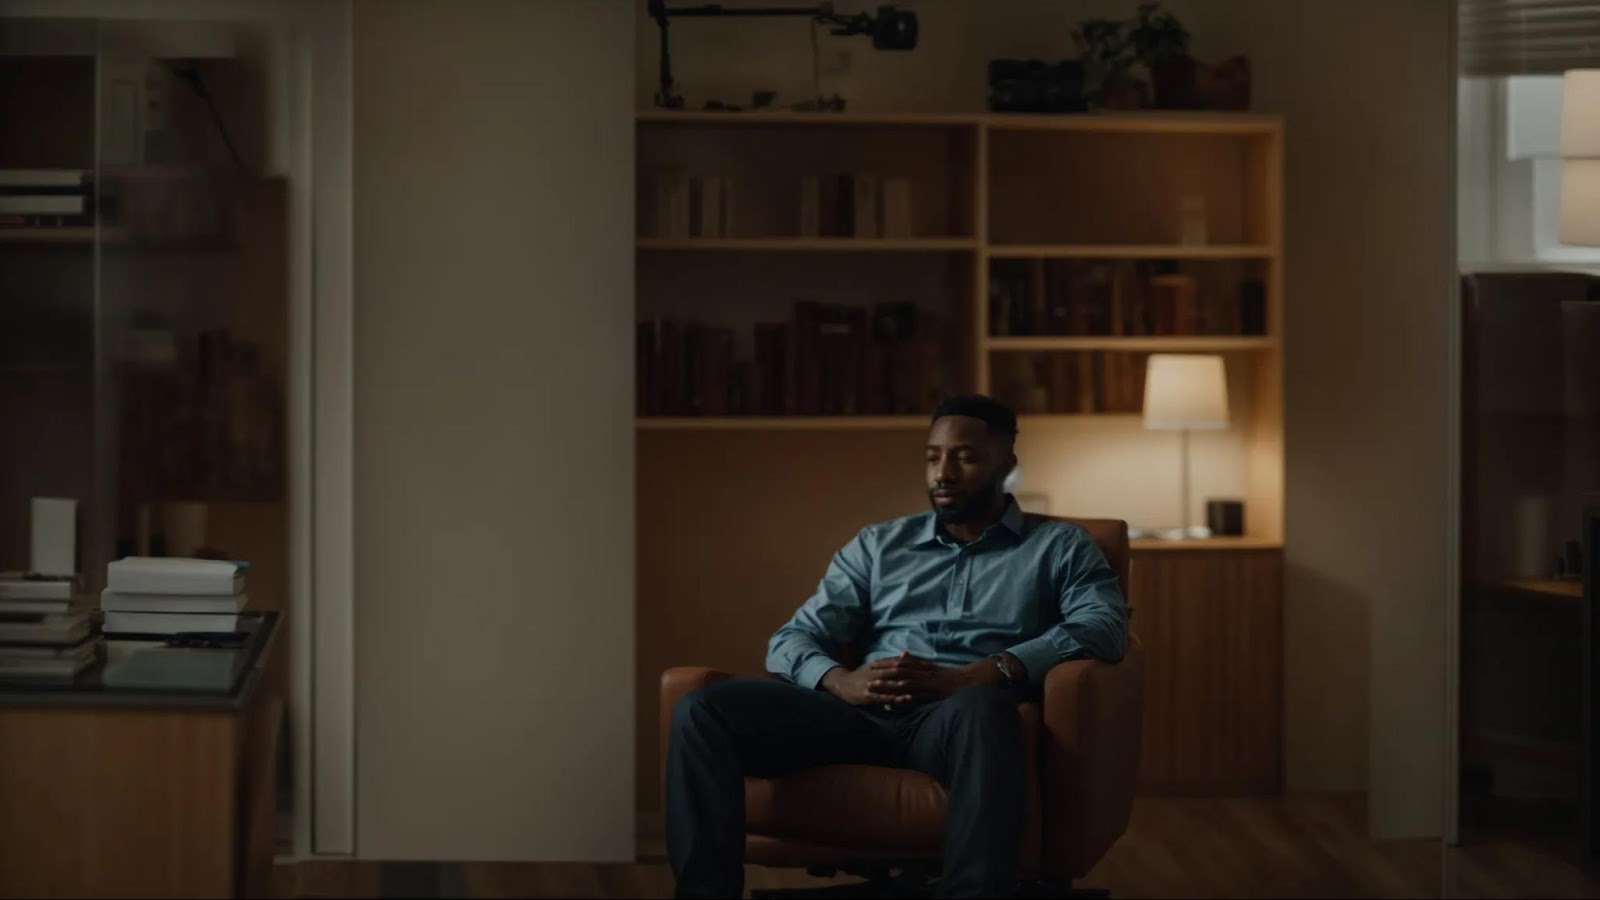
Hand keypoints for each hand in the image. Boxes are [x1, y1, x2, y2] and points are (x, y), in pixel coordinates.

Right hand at [821, 661, 920, 705]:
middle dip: (915, 673)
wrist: (842, 684)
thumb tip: (905, 654)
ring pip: (892, 683)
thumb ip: (890, 661)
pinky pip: (884, 697)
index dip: (914, 663)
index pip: (900, 661)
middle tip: (929, 676)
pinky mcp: (868, 695)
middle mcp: (877, 671)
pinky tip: (905, 699)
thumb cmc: (861, 675)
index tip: (928, 665)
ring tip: (921, 687)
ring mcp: (872, 683)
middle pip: (899, 670)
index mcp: (879, 664)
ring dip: (907, 685)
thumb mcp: (875, 665)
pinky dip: (895, 698)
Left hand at [862, 652, 1003, 702]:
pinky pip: (918, 695)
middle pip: (898, 674)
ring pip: (905, 684)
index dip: (884, 667)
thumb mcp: (932, 665)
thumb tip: (902, 653)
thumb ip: (917, 661)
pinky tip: (896, 699)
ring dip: (889, 687)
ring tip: (876, 690)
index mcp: (922, 666)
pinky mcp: (934, 692)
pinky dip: (906, 696)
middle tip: (867, 680)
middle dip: (882, 678)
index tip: (871, 669)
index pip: (900, 666)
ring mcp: (928, 683)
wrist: (970, 679)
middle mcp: (923, 673)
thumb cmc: (951, 674)